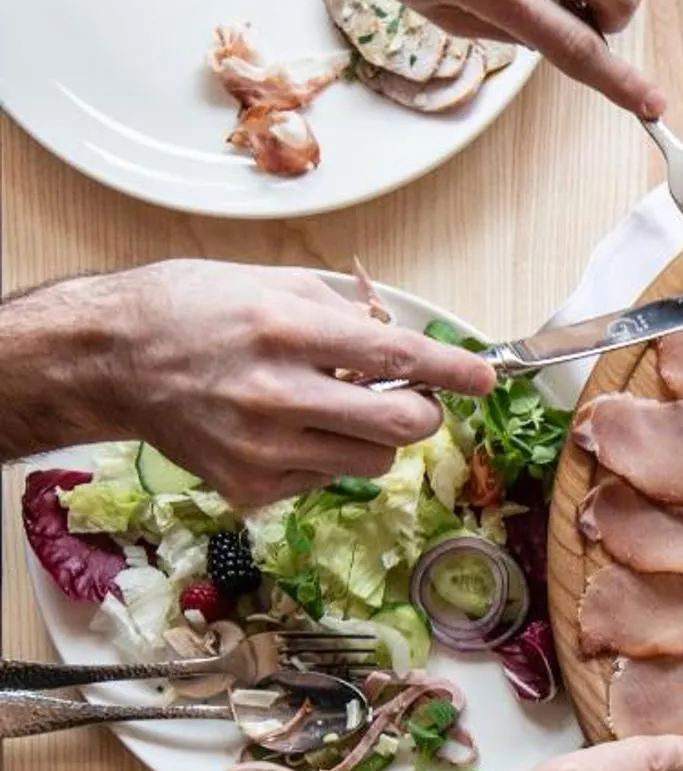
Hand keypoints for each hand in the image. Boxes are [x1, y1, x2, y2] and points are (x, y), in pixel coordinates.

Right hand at [47, 260, 495, 503]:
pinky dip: (322, 455)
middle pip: (401, 424)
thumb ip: (341, 315)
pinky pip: (325, 478)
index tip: (485, 379)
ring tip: (329, 407)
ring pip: (372, 459)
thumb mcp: (270, 283)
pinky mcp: (249, 486)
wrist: (110, 358)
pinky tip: (283, 429)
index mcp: (288, 331)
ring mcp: (263, 448)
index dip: (453, 372)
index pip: (399, 356)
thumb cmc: (188, 309)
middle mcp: (278, 394)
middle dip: (422, 413)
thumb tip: (396, 342)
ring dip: (370, 434)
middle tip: (411, 399)